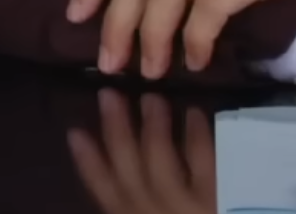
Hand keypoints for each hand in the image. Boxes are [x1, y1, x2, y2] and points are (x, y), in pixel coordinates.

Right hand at [65, 88, 215, 213]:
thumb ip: (139, 209)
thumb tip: (124, 194)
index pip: (108, 197)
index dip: (89, 166)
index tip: (75, 131)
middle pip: (130, 173)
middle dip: (117, 131)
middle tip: (110, 94)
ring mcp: (186, 213)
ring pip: (160, 164)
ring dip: (152, 128)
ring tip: (150, 98)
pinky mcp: (220, 206)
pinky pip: (204, 165)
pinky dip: (196, 137)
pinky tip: (194, 114)